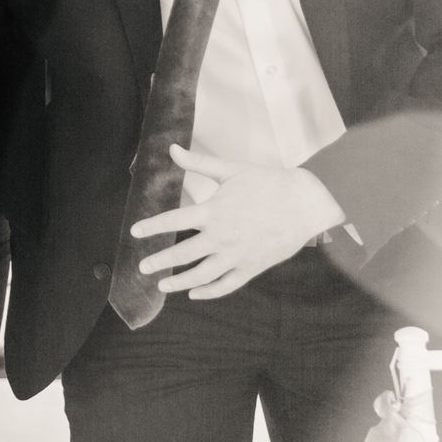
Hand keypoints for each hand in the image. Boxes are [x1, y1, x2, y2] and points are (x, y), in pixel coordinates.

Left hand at [130, 145, 346, 299]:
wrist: (307, 202)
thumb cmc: (268, 182)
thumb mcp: (231, 169)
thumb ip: (198, 163)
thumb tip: (172, 148)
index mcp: (213, 211)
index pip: (173, 220)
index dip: (152, 226)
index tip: (134, 231)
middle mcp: (222, 237)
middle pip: (182, 253)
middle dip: (159, 261)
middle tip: (141, 266)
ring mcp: (237, 255)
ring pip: (202, 275)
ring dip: (179, 281)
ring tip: (162, 285)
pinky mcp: (252, 267)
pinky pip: (227, 285)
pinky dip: (209, 291)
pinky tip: (195, 293)